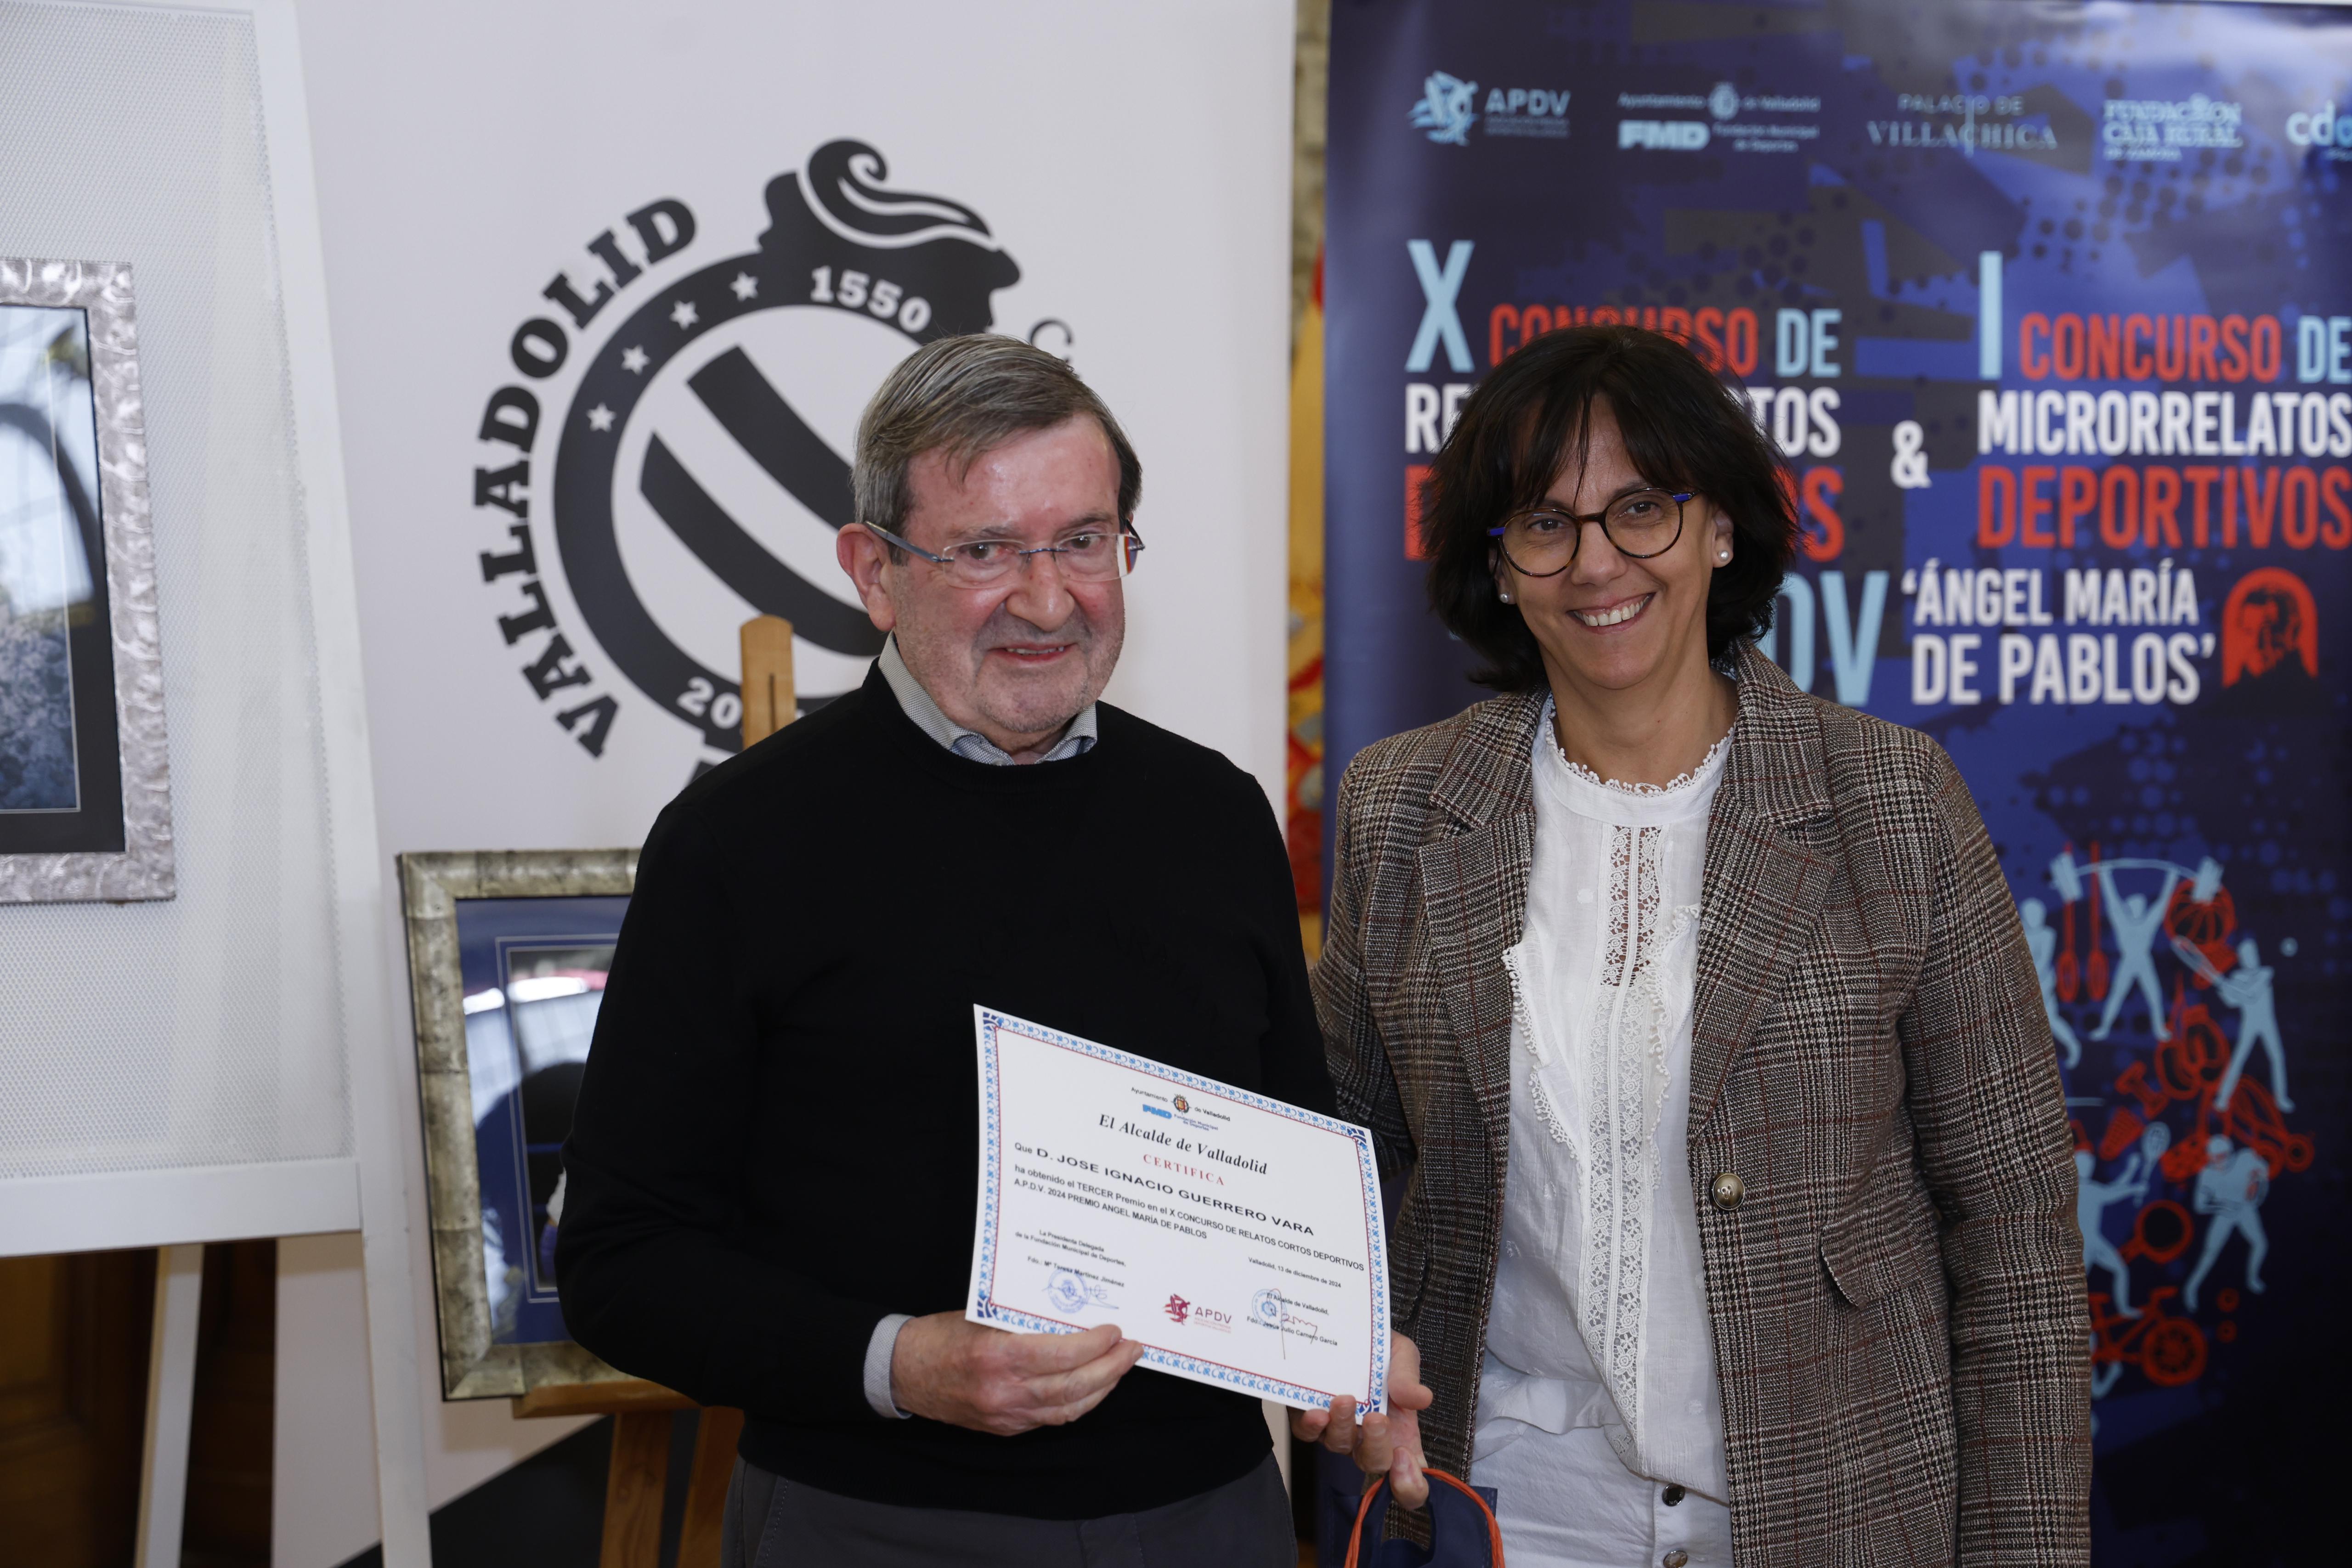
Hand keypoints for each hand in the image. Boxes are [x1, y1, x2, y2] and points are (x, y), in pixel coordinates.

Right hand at [888, 1312, 1143, 1435]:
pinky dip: (1077, 1403)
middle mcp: (1004, 1391)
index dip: (1095, 1345)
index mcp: (997, 1356)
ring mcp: (1005, 1415)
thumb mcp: (982, 1315)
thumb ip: (1024, 1319)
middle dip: (1111, 1368)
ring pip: (1068, 1409)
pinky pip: (1051, 1419)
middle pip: (1073, 1387)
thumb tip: (1072, 1312)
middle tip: (1132, 1349)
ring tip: (1120, 1367)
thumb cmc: (940, 1335)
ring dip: (1101, 1388)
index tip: (1114, 1331)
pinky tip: (1092, 1386)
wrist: (903, 1372)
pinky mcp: (1004, 1428)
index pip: (1062, 1355)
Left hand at [1291, 1332, 1433, 1508]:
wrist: (1347, 1330)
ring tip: (1344, 1400)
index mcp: (1401, 1432)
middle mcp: (1369, 1438)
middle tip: (1377, 1419)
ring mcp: (1339, 1431)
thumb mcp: (1402, 1355)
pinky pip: (1308, 1434)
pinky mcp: (1311, 1419)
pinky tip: (1316, 1412)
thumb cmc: (1379, 1351)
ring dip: (1343, 1427)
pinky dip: (1311, 1426)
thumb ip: (1409, 1377)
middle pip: (1374, 1463)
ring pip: (1339, 1446)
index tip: (1405, 1458)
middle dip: (1376, 1446)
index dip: (1410, 1485)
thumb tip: (1420, 1398)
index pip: (1411, 1479)